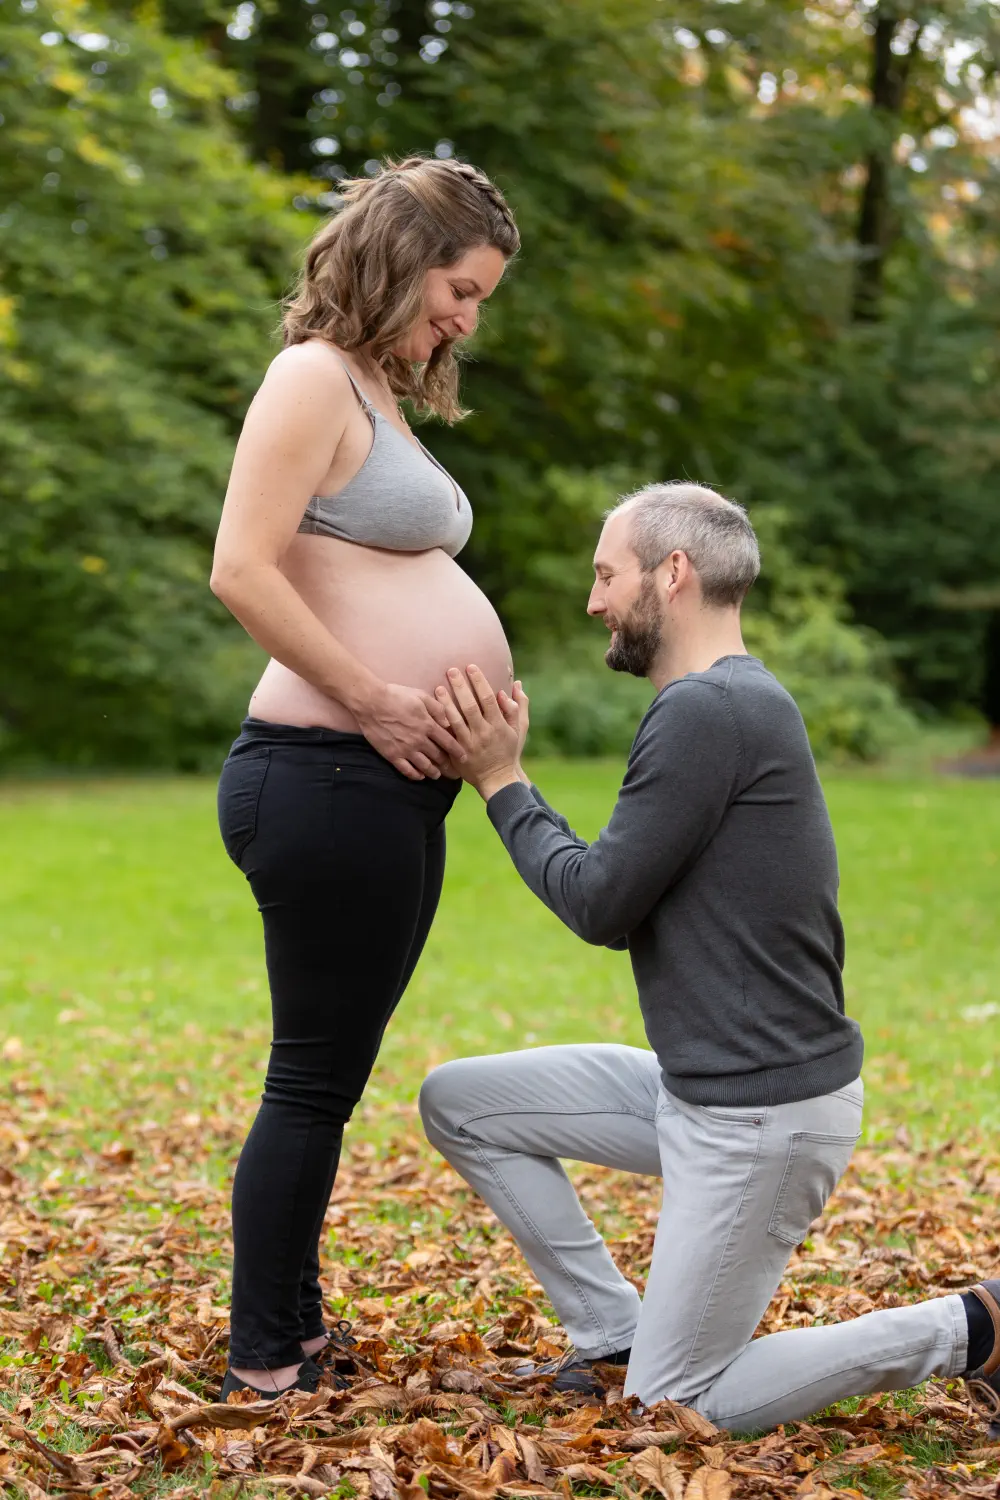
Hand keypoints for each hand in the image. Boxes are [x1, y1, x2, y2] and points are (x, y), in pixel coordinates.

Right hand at [353, 681, 465, 780]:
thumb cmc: (396, 695)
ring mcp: (405, 749)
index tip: (464, 757)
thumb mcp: (421, 696)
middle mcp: (419, 740)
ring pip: (424, 766)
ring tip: (437, 775)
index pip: (448, 742)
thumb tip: (449, 722)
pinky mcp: (392, 755)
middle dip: (448, 765)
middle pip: (438, 757)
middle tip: (453, 771)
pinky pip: (406, 770)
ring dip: (433, 772)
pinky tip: (419, 776)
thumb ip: (437, 709)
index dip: (458, 752)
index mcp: (428, 725)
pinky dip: (415, 775)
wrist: (371, 702)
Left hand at [435, 665, 524, 797]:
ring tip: (439, 687)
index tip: (471, 667)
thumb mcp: (520, 729)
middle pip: (470, 706)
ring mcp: (469, 744)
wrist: (498, 779)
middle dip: (460, 686)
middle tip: (451, 670)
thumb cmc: (509, 751)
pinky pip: (448, 735)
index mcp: (499, 725)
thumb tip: (516, 684)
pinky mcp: (458, 752)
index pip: (488, 698)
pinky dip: (441, 722)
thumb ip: (519, 706)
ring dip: (446, 703)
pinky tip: (433, 711)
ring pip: (456, 720)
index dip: (479, 681)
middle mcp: (484, 733)